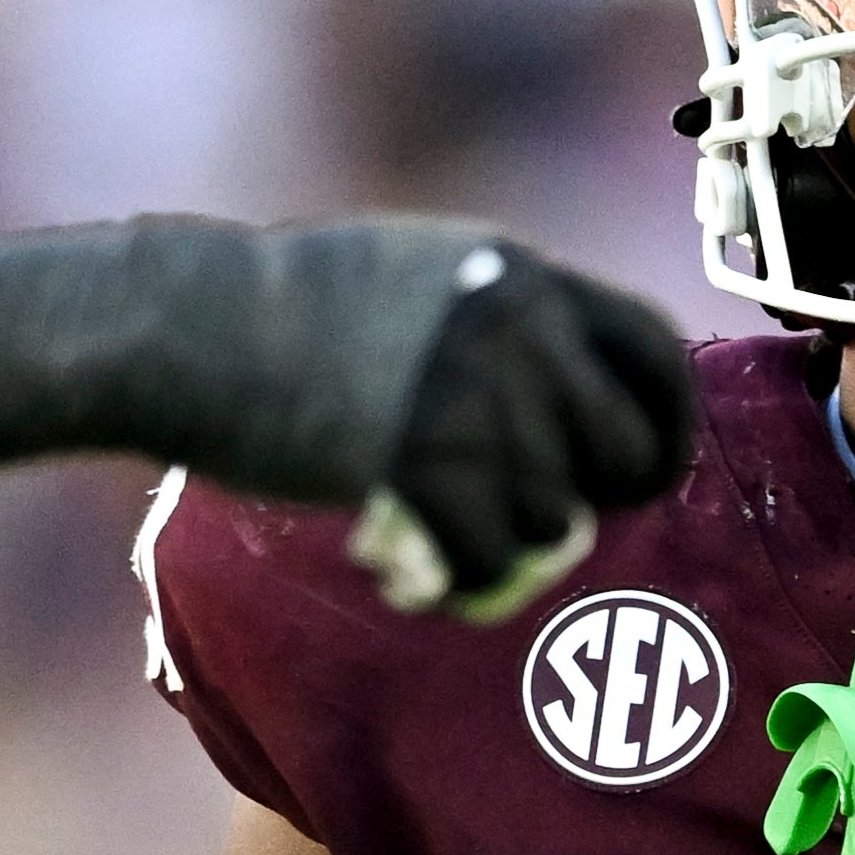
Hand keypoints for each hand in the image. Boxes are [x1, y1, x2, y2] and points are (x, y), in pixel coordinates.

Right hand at [0, 217, 698, 617]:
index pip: (655, 351)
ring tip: (444, 540)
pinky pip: (491, 561)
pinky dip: (461, 582)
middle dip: (593, 499)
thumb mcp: (420, 272)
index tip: (645, 464)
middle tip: (536, 519)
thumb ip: (503, 320)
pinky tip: (412, 569)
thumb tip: (573, 391)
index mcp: (522, 278)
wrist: (190, 328)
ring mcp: (476, 403)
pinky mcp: (426, 470)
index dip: (665, 421)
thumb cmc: (287, 305)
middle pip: (624, 449)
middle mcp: (518, 335)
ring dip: (506, 544)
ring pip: (554, 518)